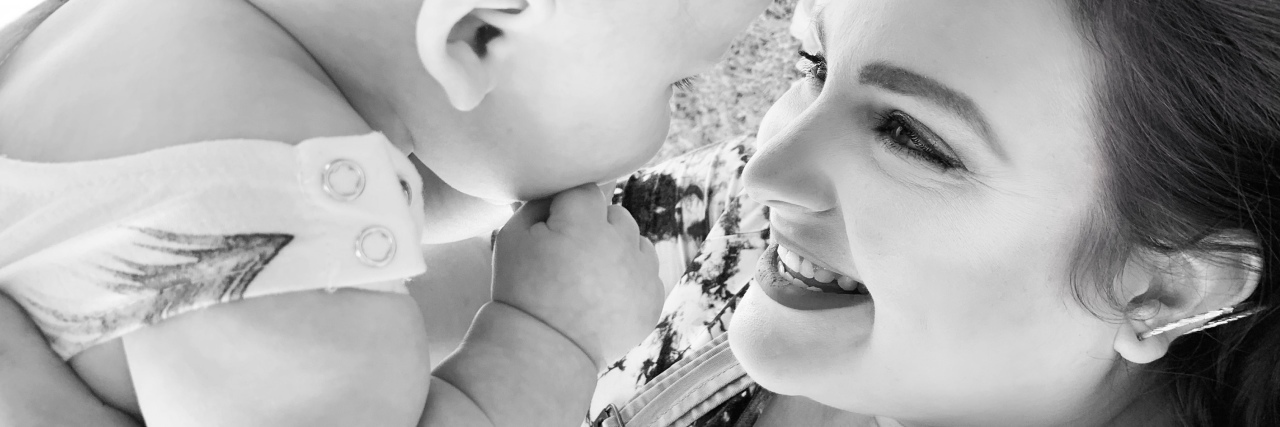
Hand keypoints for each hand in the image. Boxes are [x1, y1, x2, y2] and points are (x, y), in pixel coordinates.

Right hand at [492, 184, 662, 368]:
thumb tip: (565, 186)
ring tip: (589, 278)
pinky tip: (605, 297)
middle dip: (596, 228)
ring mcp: (642, 275)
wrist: (542, 348)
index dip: (566, 210)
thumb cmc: (521, 287)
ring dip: (618, 251)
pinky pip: (648, 273)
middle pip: (617, 214)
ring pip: (637, 241)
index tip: (554, 233)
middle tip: (570, 258)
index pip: (586, 191)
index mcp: (585, 226)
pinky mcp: (653, 301)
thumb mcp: (513, 235)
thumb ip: (541, 200)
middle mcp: (621, 246)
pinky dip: (631, 280)